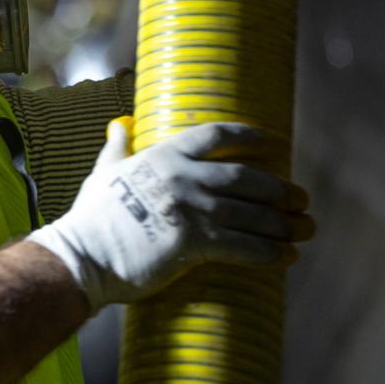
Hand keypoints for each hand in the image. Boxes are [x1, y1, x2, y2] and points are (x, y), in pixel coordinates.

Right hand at [27, 117, 314, 309]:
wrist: (81, 256)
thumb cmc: (90, 218)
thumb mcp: (104, 172)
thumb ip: (117, 149)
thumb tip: (119, 125)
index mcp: (163, 156)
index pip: (215, 136)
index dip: (248, 137)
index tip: (273, 144)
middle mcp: (182, 177)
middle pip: (246, 178)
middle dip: (279, 189)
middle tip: (301, 199)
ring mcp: (189, 209)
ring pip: (250, 215)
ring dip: (283, 225)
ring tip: (303, 230)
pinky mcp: (192, 243)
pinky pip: (241, 247)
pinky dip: (268, 254)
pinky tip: (286, 258)